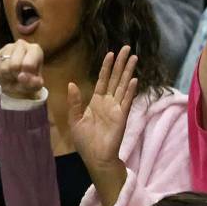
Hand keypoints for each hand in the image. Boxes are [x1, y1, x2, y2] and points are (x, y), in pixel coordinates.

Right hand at [0, 40, 43, 99]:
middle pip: (14, 65)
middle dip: (16, 76)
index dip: (26, 75)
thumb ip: (34, 82)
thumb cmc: (30, 80)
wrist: (18, 81)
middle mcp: (21, 44)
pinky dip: (1, 78)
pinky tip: (6, 75)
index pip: (28, 64)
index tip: (28, 76)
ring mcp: (7, 47)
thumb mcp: (36, 84)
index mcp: (35, 49)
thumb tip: (21, 77)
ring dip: (8, 77)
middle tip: (20, 77)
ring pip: (4, 68)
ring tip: (14, 76)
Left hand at [68, 47, 137, 170]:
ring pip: (123, 85)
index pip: (103, 80)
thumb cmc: (85, 141)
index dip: (107, 67)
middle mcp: (108, 102)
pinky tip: (134, 79)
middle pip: (116, 78)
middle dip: (121, 63)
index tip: (111, 53)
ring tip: (134, 58)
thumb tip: (72, 83)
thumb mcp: (74, 120)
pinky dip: (130, 90)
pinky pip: (126, 100)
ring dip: (128, 72)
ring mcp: (117, 108)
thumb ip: (74, 102)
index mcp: (96, 102)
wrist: (96, 157)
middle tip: (128, 48)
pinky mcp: (122, 116)